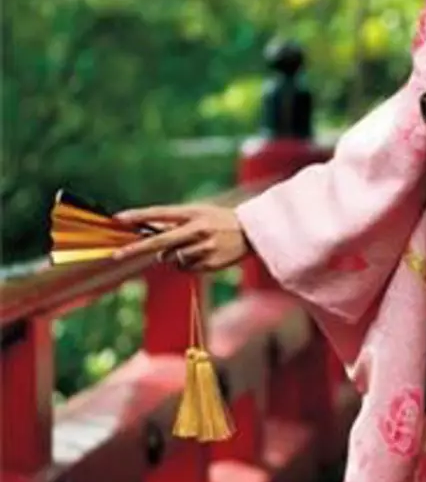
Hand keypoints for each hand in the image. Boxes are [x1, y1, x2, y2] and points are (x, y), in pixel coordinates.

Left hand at [109, 202, 249, 271]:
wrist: (252, 233)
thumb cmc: (220, 221)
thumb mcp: (199, 214)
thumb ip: (176, 223)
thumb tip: (150, 238)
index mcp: (193, 213)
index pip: (160, 213)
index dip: (138, 216)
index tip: (118, 218)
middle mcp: (198, 230)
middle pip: (160, 242)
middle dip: (136, 248)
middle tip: (117, 254)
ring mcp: (204, 248)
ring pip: (172, 258)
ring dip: (173, 256)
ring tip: (191, 248)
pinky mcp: (210, 263)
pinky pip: (185, 268)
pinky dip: (187, 264)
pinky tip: (201, 256)